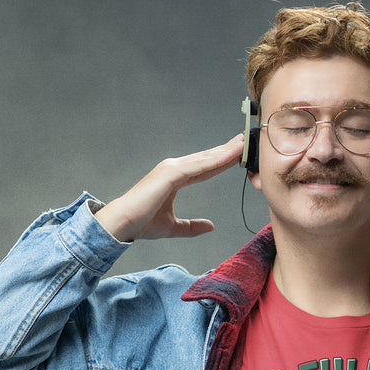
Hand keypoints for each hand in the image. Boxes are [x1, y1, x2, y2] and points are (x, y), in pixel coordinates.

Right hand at [94, 134, 244, 242]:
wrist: (123, 224)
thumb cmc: (142, 224)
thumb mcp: (174, 227)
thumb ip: (192, 226)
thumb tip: (210, 226)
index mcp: (175, 179)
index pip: (204, 168)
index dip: (221, 162)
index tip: (237, 156)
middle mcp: (174, 169)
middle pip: (206, 159)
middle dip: (226, 151)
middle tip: (245, 142)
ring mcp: (171, 169)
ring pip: (204, 159)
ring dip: (223, 152)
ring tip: (242, 145)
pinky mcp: (170, 174)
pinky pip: (197, 167)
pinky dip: (214, 161)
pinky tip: (228, 157)